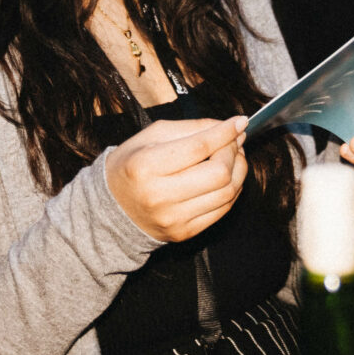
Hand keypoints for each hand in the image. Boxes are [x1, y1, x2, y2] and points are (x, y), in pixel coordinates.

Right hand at [106, 116, 246, 243]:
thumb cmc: (133, 165)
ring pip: (226, 192)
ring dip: (237, 170)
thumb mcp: (153, 136)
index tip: (240, 122)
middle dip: (233, 152)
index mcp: (146, 165)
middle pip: (218, 173)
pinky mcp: (184, 233)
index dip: (225, 133)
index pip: (199, 147)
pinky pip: (222, 209)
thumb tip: (231, 127)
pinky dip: (231, 189)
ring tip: (233, 156)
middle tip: (234, 141)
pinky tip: (226, 177)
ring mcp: (173, 218)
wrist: (113, 208)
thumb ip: (192, 128)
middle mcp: (159, 195)